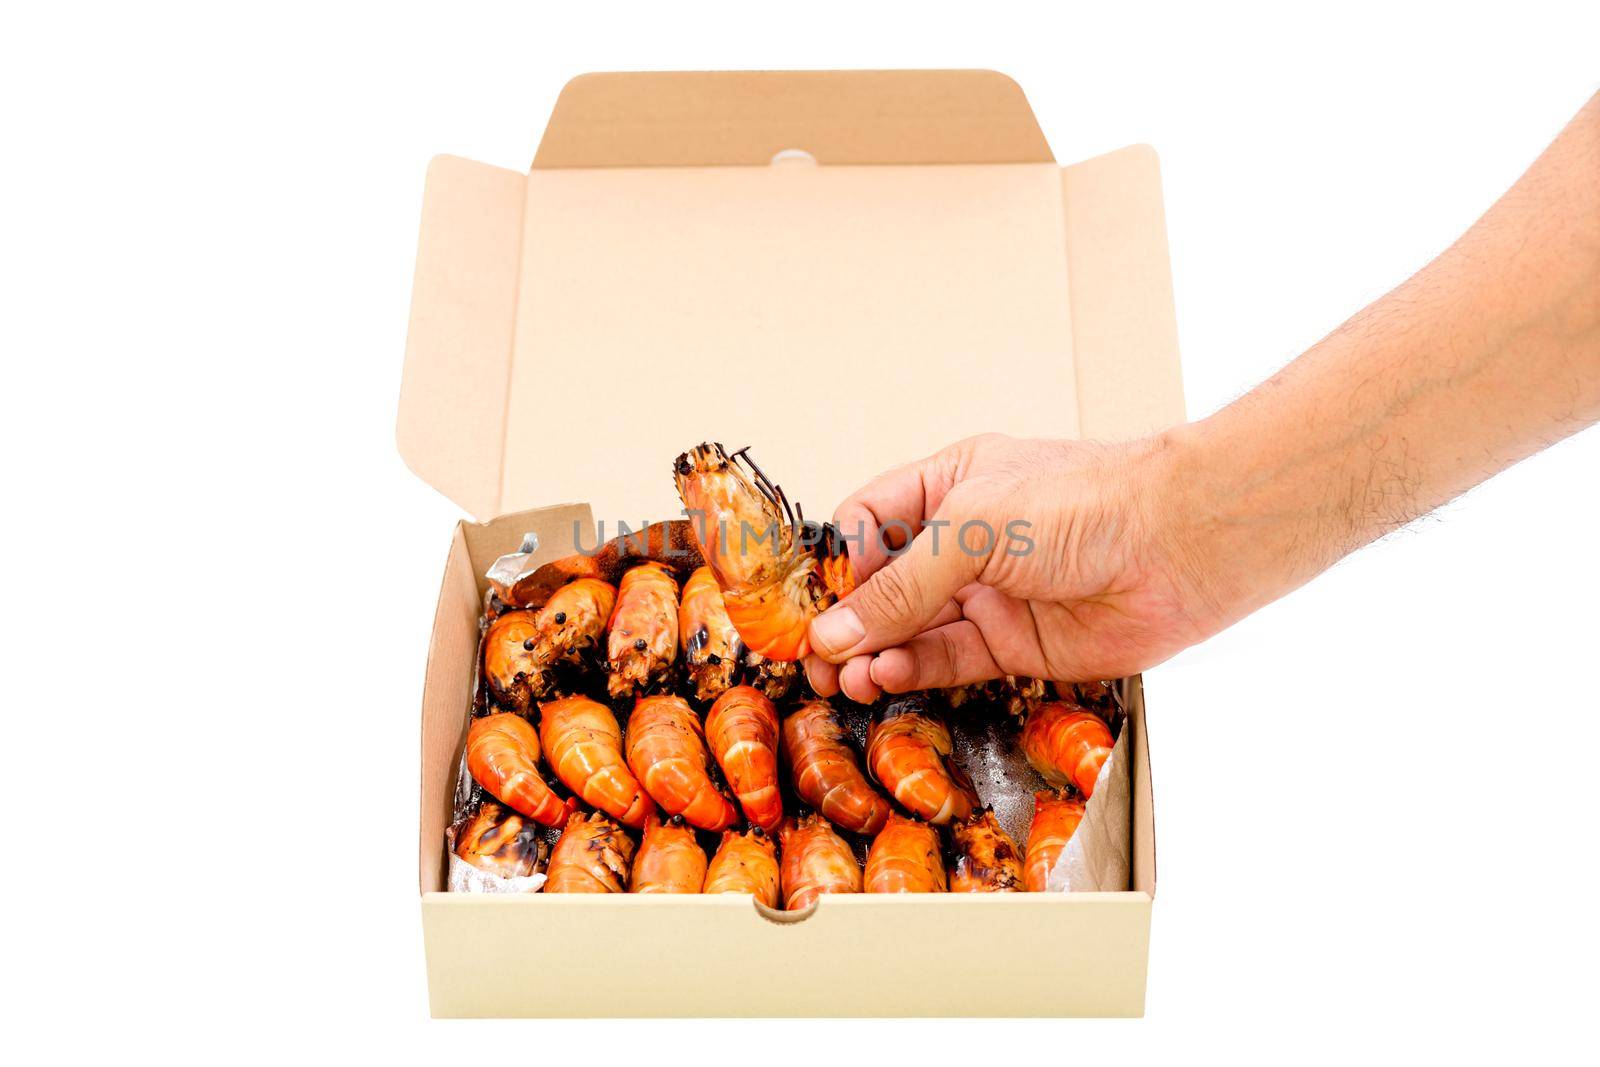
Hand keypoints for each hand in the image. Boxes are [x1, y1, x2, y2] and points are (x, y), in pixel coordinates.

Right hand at [803, 433, 1222, 703]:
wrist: (1180, 547)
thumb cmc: (1084, 505)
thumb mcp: (972, 528)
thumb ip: (900, 588)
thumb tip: (834, 633)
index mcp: (947, 485)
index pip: (865, 525)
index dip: (833, 566)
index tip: (804, 605)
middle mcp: (962, 540)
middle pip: (881, 586)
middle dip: (844, 621)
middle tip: (811, 658)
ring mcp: (987, 594)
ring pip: (909, 632)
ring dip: (873, 654)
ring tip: (845, 677)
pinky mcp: (1013, 645)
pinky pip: (946, 662)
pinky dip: (911, 672)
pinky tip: (885, 676)